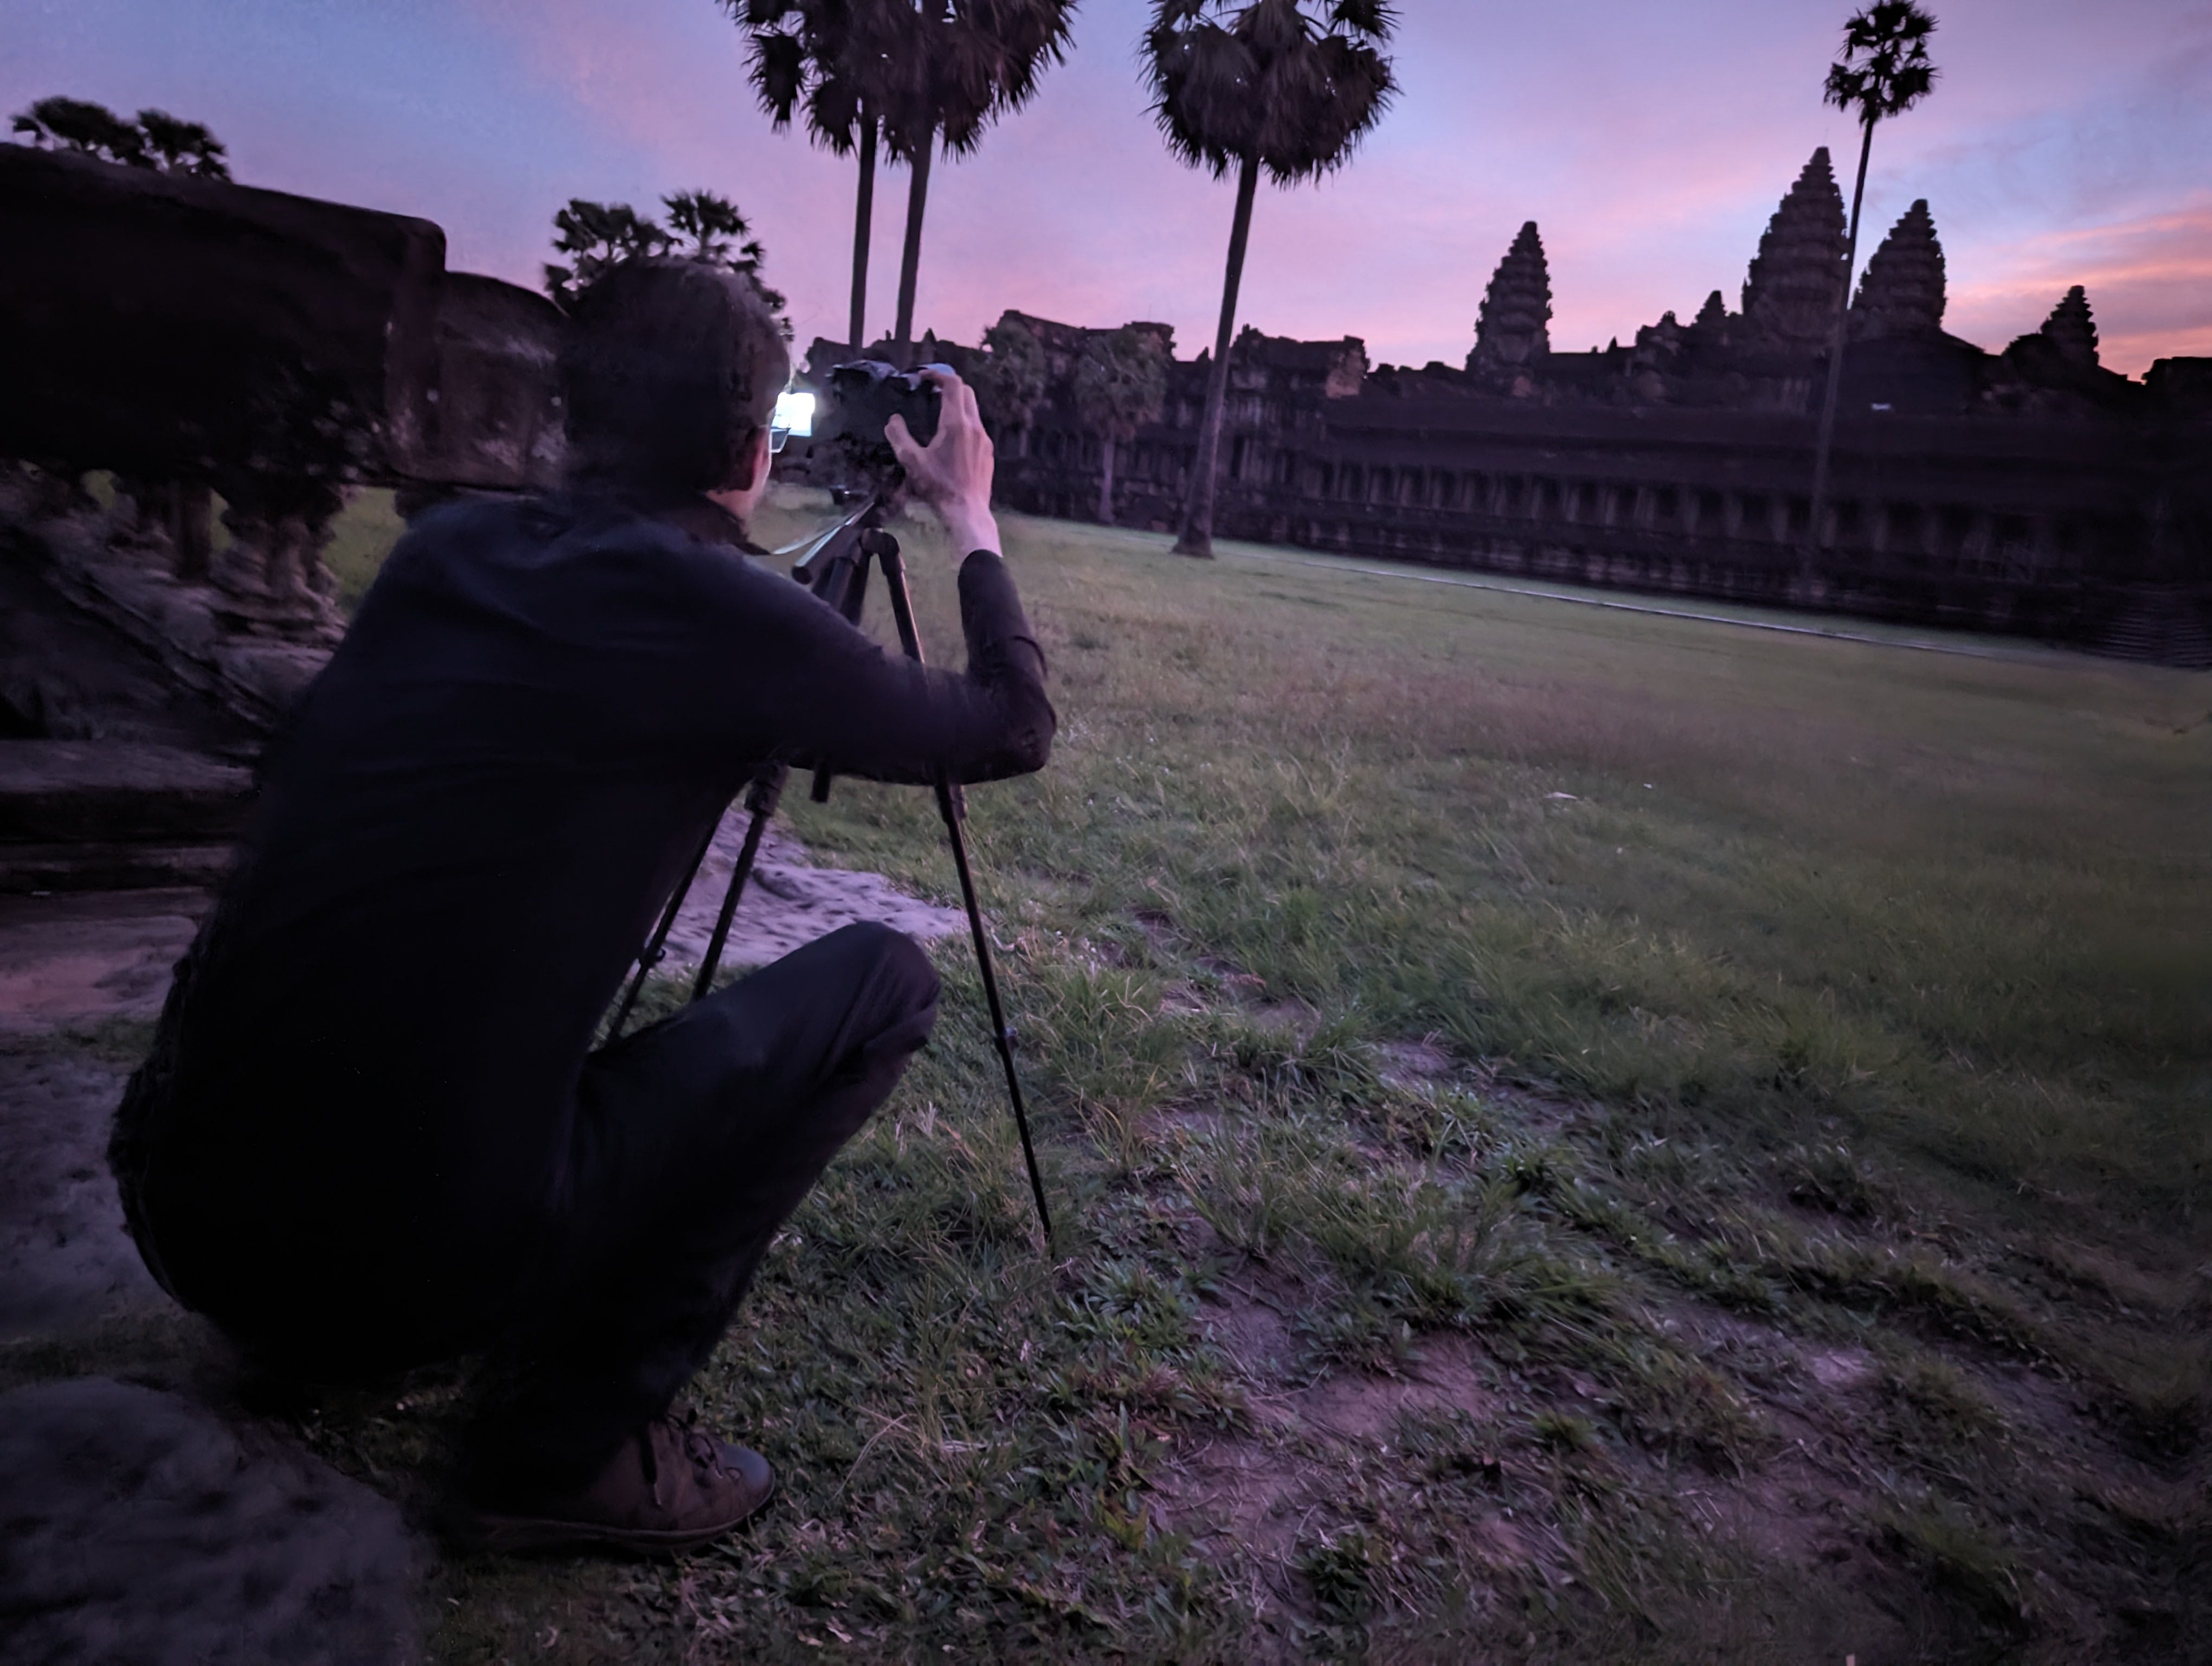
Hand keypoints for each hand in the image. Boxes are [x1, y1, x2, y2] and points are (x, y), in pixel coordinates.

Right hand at [887, 369, 999, 556]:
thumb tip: (893, 420)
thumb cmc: (939, 487)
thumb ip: (899, 436)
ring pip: (973, 410)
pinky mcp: (988, 452)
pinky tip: (951, 439)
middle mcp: (975, 426)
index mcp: (956, 423)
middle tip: (930, 392)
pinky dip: (964, 422)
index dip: (938, 375)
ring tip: (938, 415)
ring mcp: (984, 439)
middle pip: (966, 392)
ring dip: (956, 405)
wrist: (967, 512)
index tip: (923, 377)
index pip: (952, 384)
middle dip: (948, 386)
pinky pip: (977, 428)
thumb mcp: (911, 462)